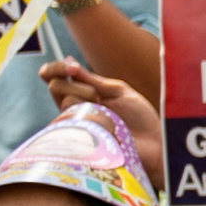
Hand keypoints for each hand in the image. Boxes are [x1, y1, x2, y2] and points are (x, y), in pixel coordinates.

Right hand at [44, 61, 167, 188]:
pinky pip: (72, 122)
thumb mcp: (117, 91)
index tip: (72, 66)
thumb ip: (92, 79)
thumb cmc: (139, 118)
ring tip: (109, 118)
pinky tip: (105, 128)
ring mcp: (72, 125)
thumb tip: (69, 62)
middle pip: (56, 86)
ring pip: (66, 102)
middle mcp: (71, 108)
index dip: (56, 68)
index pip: (52, 77)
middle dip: (81, 87)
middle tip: (100, 99)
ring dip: (90, 104)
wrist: (153, 143)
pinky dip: (92, 119)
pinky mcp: (76, 141)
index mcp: (80, 94)